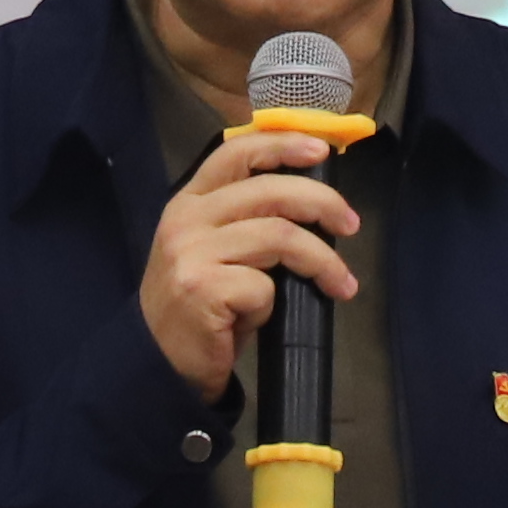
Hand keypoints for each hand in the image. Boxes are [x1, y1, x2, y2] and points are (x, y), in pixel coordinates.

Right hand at [140, 137, 362, 396]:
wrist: (157, 362)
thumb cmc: (199, 305)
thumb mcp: (216, 251)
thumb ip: (248, 220)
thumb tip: (314, 202)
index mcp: (190, 200)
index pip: (237, 152)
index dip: (282, 145)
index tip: (322, 150)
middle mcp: (186, 218)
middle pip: (270, 191)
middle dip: (323, 204)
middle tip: (351, 225)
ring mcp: (191, 252)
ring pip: (279, 236)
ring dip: (321, 261)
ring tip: (342, 284)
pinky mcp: (201, 289)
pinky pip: (263, 286)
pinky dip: (274, 303)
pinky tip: (261, 318)